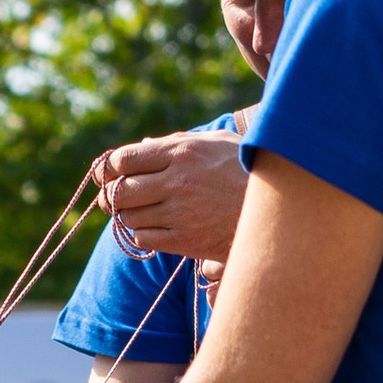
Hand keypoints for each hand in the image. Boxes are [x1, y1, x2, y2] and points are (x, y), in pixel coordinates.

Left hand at [94, 128, 248, 268]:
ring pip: (128, 217)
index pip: (124, 159)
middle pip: (119, 191)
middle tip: (111, 197)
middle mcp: (177, 182)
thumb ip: (178, 142)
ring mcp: (179, 213)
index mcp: (182, 153)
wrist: (276, 210)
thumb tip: (144, 144)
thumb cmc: (245, 171)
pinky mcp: (183, 240)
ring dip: (127, 215)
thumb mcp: (217, 144)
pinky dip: (142, 233)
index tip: (106, 173)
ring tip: (139, 211)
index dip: (108, 168)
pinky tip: (155, 226)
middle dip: (109, 195)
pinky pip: (143, 238)